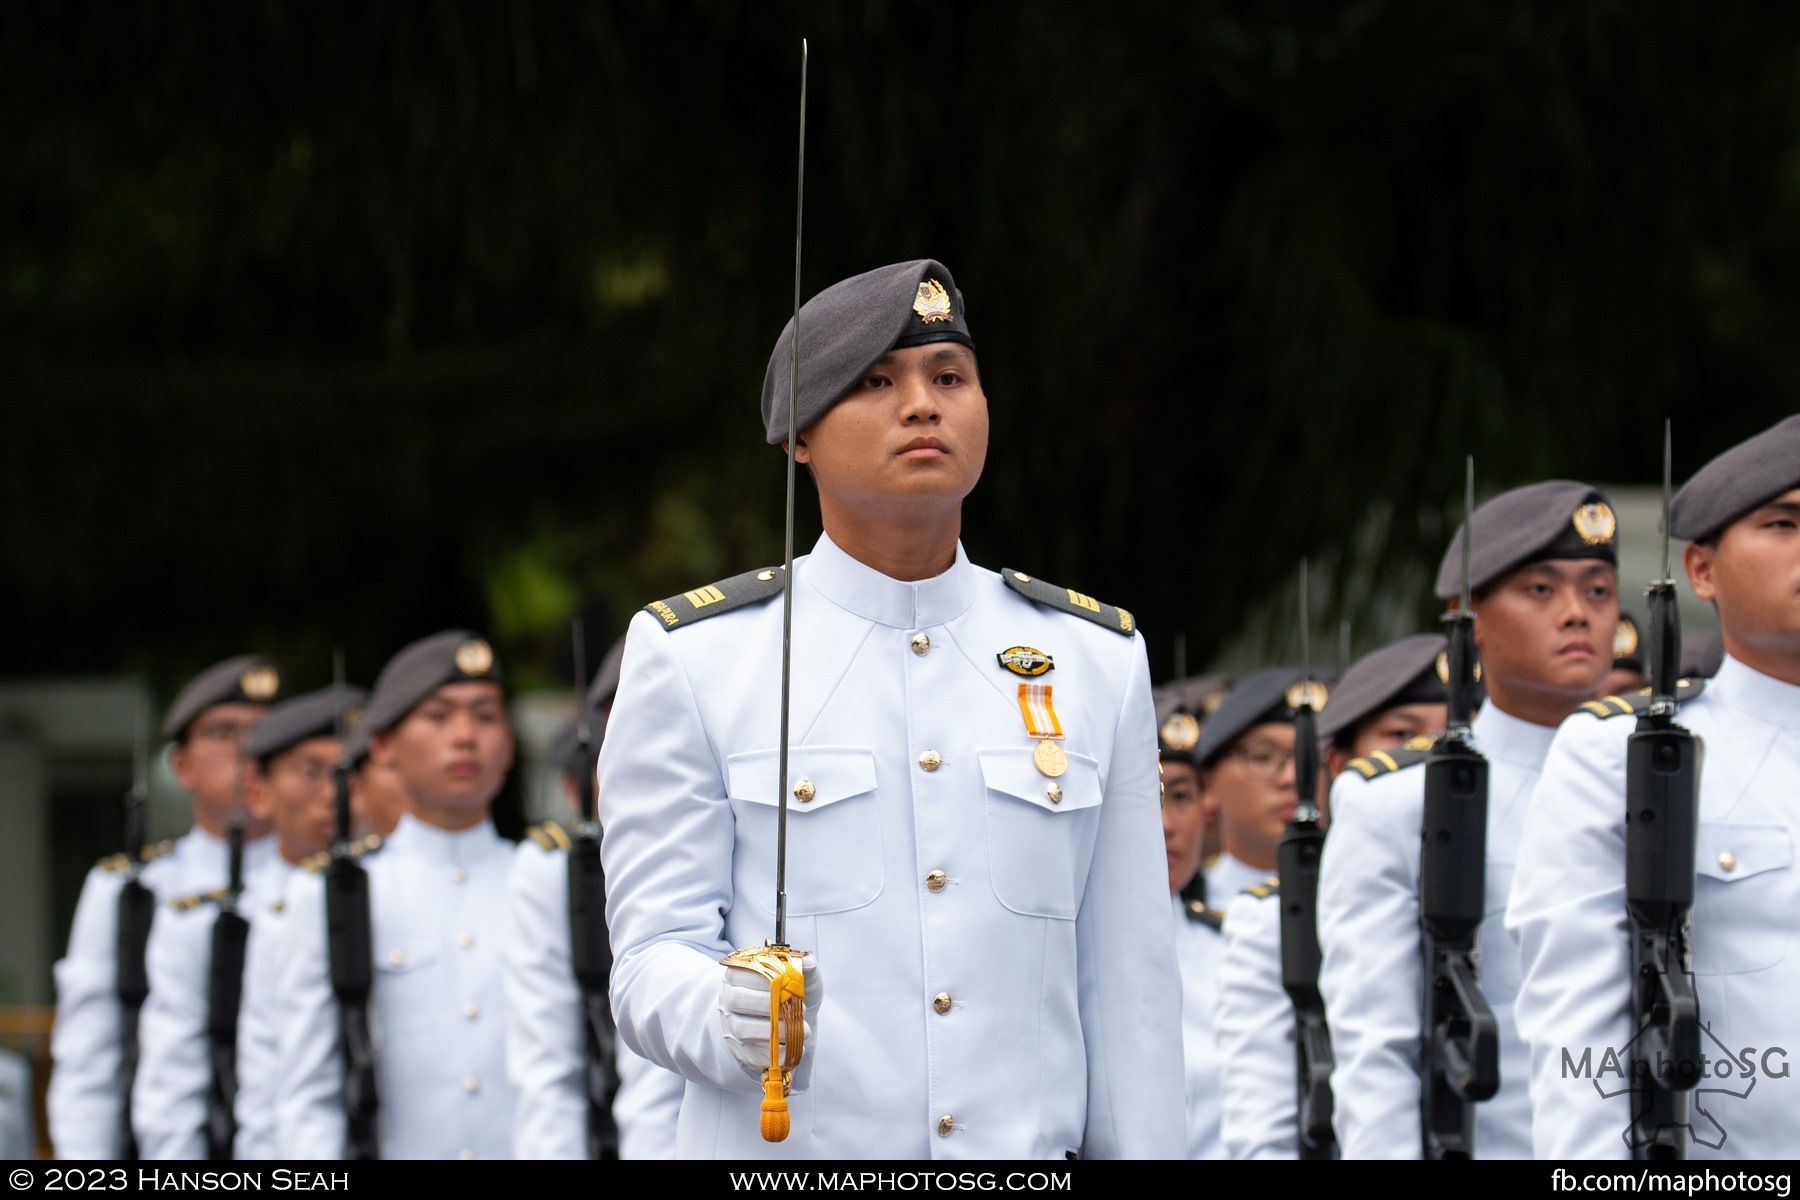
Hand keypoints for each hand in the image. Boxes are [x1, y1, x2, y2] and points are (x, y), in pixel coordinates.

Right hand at [718, 951, 820, 1089]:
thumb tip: (808, 962)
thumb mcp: (797, 974)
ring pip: (742, 1030)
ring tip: (803, 1032)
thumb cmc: (788, 990)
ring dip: (775, 1033)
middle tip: (802, 1012)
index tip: (794, 990)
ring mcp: (729, 1024)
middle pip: (738, 1001)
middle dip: (772, 1007)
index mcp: (739, 973)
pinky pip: (750, 1055)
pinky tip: (793, 1050)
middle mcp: (728, 997)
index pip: (744, 972)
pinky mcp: (737, 1048)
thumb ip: (803, 964)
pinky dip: (773, 1055)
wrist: (785, 1016)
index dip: (769, 981)